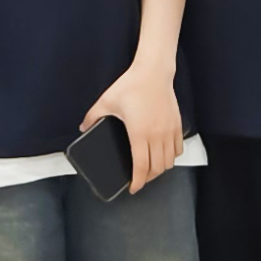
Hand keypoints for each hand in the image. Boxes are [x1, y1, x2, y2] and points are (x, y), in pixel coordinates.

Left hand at [85, 62, 182, 192]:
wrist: (153, 72)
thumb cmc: (131, 86)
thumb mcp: (106, 101)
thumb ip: (93, 116)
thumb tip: (83, 127)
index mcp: (139, 133)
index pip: (141, 166)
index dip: (137, 182)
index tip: (133, 188)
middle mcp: (157, 135)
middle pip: (156, 168)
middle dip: (147, 178)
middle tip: (139, 180)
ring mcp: (169, 131)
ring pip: (169, 161)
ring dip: (160, 169)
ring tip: (150, 169)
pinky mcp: (177, 125)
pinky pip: (178, 149)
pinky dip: (171, 157)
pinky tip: (164, 155)